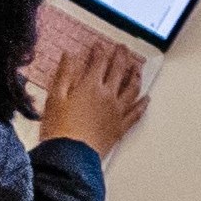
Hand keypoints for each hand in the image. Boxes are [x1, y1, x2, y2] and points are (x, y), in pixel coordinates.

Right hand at [25, 6, 148, 153]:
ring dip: (135, 75)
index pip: (99, 62)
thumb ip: (64, 74)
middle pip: (119, 70)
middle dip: (121, 56)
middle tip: (123, 48)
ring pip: (132, 88)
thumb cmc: (59, 129)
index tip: (100, 45)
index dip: (100, 51)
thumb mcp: (54, 97)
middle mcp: (108, 96)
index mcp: (90, 86)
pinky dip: (143, 104)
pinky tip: (146, 99)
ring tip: (137, 68)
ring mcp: (117, 111)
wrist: (71, 155)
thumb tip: (69, 57)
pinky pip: (136, 112)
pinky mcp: (120, 126)